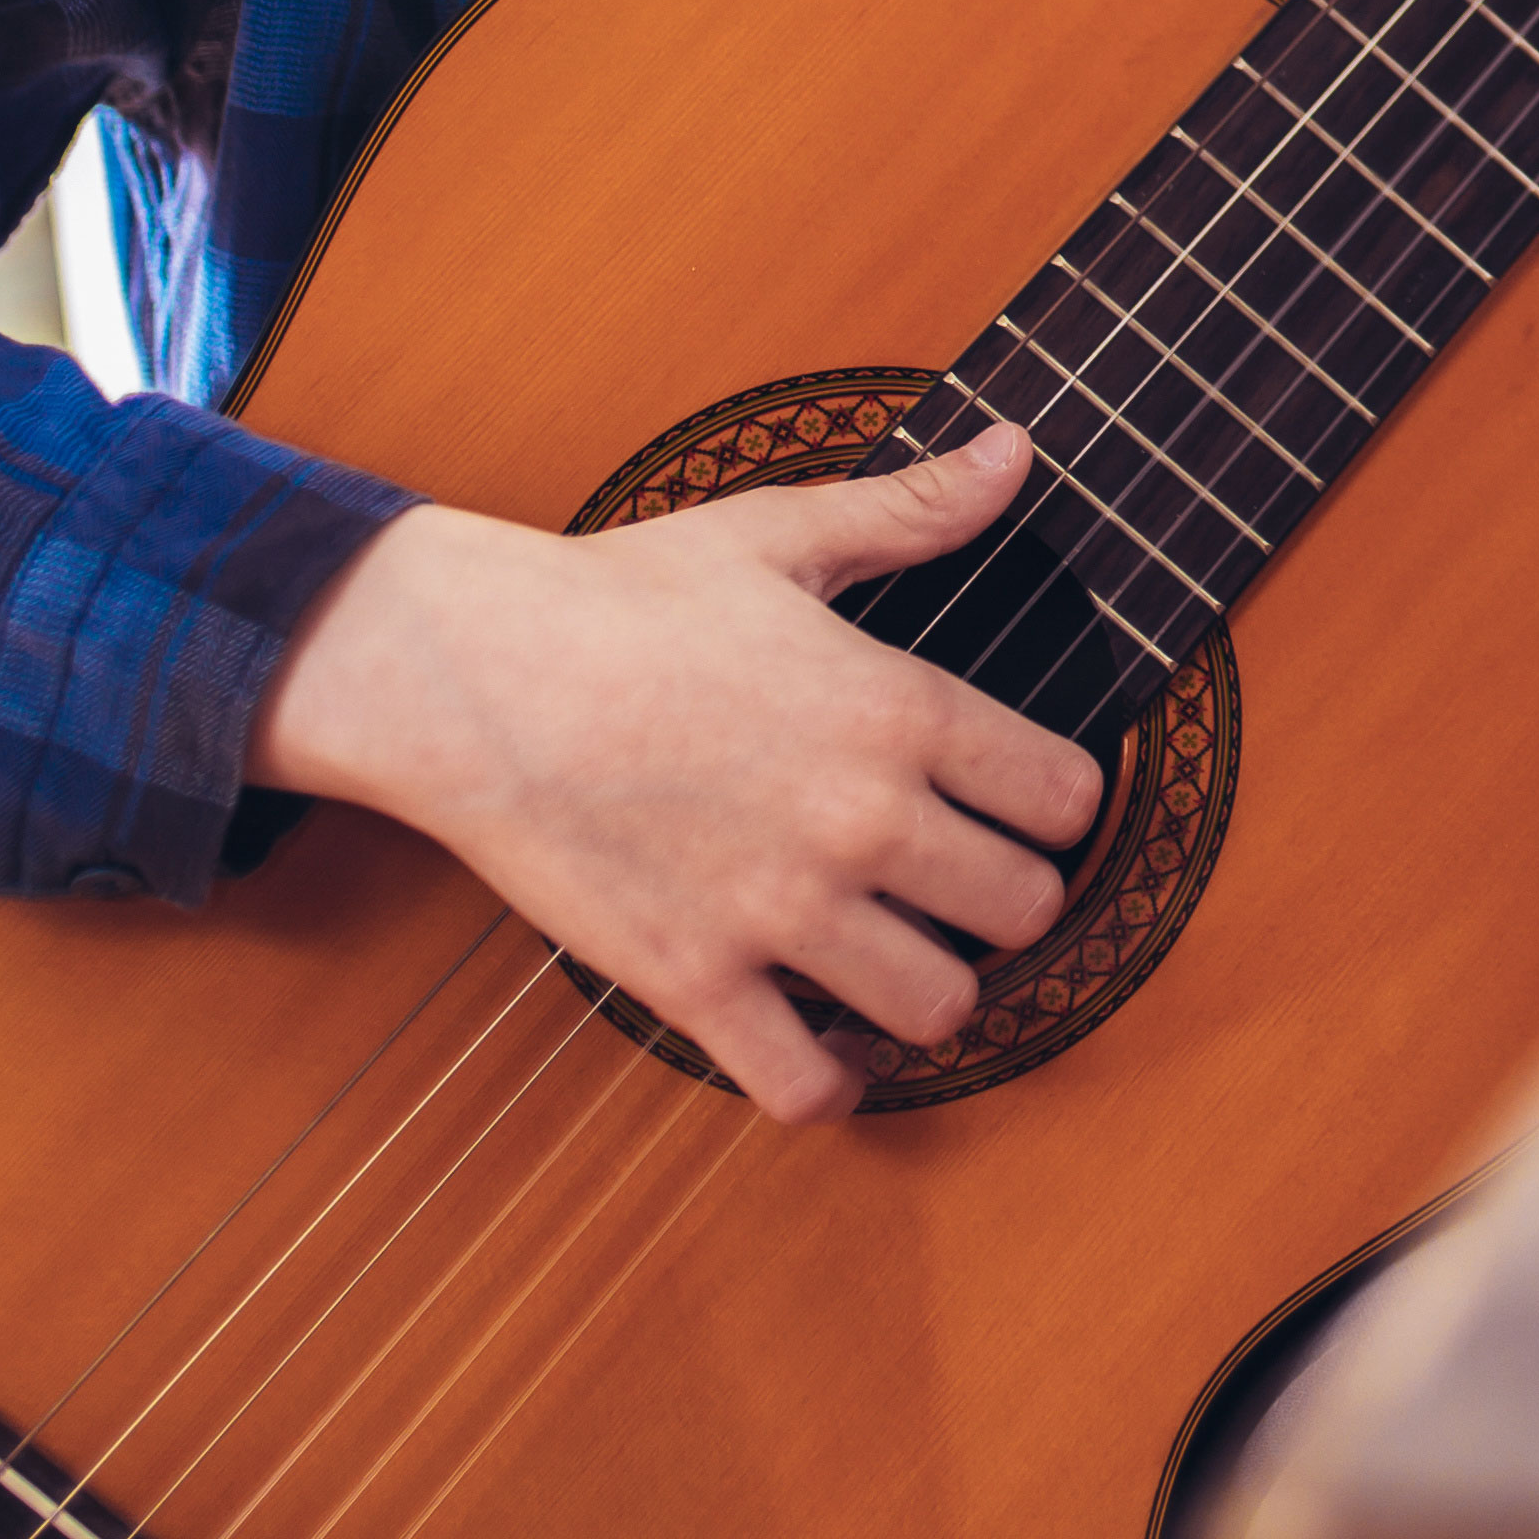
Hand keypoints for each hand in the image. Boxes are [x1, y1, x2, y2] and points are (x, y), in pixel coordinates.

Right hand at [249, 426, 1107, 1123]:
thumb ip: (913, 511)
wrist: (473, 672)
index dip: (1060, 804)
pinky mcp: (693, 980)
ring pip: (938, 1008)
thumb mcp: (780, 534)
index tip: (1023, 804)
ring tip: (896, 958)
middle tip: (963, 885)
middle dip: (1008, 901)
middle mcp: (860, 820)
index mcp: (897, 710)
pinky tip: (823, 1044)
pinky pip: (803, 1087)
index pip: (1066, 797)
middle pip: (1025, 909)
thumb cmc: (623, 596)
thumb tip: (1014, 452)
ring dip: (930, 991)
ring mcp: (778, 912)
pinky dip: (828, 1084)